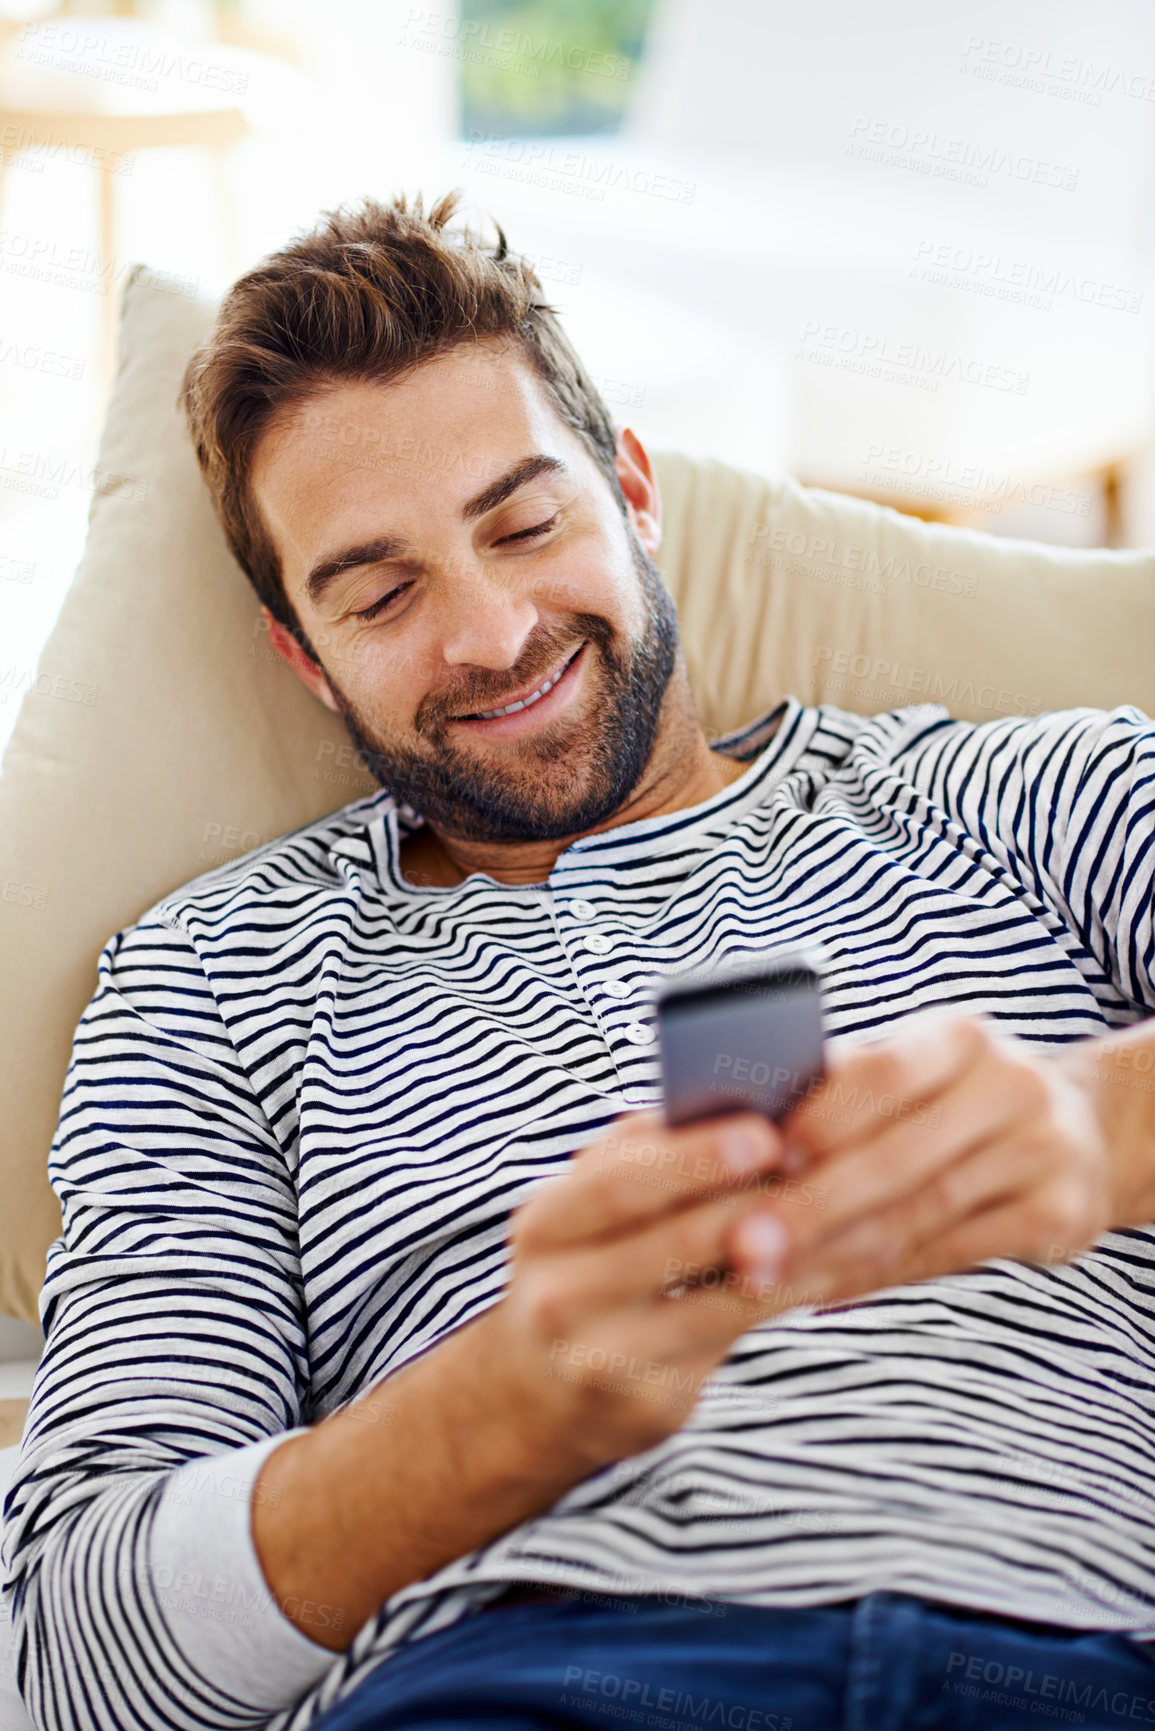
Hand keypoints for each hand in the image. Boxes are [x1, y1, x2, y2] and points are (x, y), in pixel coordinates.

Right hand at [494, 1110, 802, 1470]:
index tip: (765, 1133)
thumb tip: (739, 1105)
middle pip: (674, 1241)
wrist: (540, 1390)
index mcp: (543, 1225)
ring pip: (715, 1299)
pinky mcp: (647, 1403)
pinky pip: (734, 1340)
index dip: (695, 1158)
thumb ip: (645, 1158)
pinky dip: (786, 1298)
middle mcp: (559, 1294)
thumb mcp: (587, 1211)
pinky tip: (828, 1270)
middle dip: (756, 1202)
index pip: (619, 1183)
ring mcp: (600, 1356)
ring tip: (850, 1218)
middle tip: (824, 1171)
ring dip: (790, 1254)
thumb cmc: (587, 1267)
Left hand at [726, 1009, 1115, 1311]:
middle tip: (741, 1246)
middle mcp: (1012, 1085)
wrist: (1075, 1134)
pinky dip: (877, 1276)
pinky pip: (949, 1253)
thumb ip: (838, 1091)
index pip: (883, 1071)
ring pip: (919, 1213)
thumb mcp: (909, 1073)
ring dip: (833, 1253)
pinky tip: (822, 1292)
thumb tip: (732, 1129)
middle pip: (896, 1156)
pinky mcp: (1062, 1215)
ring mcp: (1045, 1151)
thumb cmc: (948, 1102)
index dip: (821, 1117)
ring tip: (764, 1278)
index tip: (760, 1156)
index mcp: (960, 1035)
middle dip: (811, 1207)